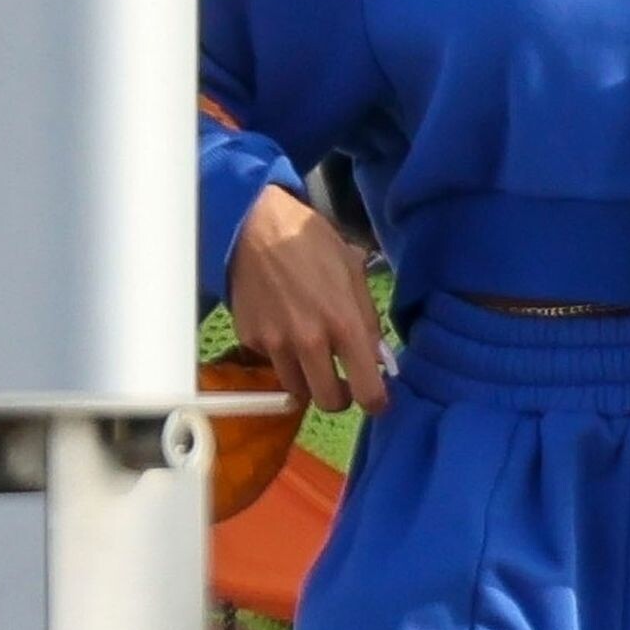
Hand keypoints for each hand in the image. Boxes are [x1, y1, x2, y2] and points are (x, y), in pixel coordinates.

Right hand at [227, 185, 392, 415]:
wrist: (259, 227)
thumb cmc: (314, 244)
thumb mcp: (354, 274)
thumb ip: (368, 320)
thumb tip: (377, 358)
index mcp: (344, 323)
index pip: (367, 389)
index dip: (377, 401)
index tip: (378, 400)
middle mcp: (310, 341)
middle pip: (329, 402)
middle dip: (340, 398)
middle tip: (343, 383)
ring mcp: (276, 343)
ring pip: (297, 389)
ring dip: (309, 380)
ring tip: (313, 356)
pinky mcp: (251, 340)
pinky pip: (272, 364)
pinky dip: (282, 356)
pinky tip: (285, 328)